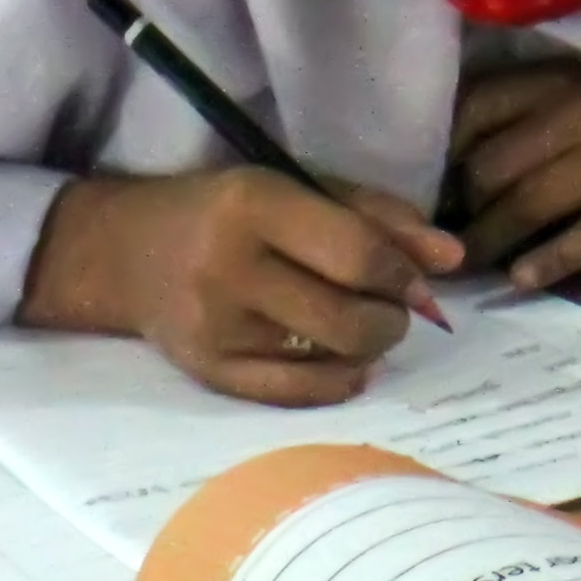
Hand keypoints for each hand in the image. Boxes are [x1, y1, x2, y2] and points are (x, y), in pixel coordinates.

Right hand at [21, 168, 461, 406]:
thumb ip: (379, 217)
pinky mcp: (208, 371)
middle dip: (391, 319)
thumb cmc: (228, 211)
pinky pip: (299, 393)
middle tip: (388, 307)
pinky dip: (337, 380)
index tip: (412, 280)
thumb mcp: (299, 188)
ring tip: (358, 324)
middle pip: (350, 319)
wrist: (128, 251)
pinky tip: (340, 360)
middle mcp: (228, 268)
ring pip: (332, 360)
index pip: (357, 254)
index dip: (403, 274)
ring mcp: (215, 327)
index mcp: (254, 205)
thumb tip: (452, 259)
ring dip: (366, 348)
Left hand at [450, 65, 580, 291]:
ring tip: (471, 263)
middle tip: (446, 239)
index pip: (474, 109)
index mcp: (558, 78)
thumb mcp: (570, 105)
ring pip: (529, 205)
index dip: (440, 155)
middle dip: (464, 209)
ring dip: (491, 242)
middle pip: (493, 166)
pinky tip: (520, 279)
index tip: (428, 189)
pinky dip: (546, 263)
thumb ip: (516, 122)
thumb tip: (436, 173)